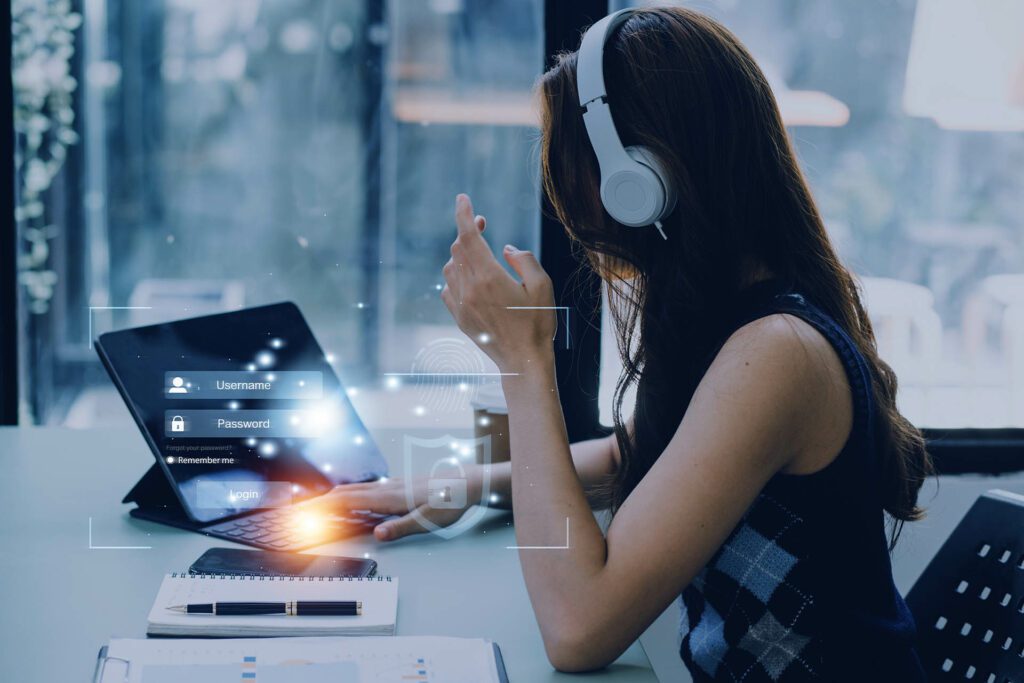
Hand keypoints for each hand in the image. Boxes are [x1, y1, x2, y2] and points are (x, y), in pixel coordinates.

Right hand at [313, 475, 480, 541]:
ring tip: (318, 507)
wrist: (467, 482)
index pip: (348, 500)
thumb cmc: (450, 501)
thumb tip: (377, 534)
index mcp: (389, 497)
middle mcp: (387, 488)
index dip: (323, 505)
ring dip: (334, 496)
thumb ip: (401, 527)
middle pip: (346, 491)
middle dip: (321, 500)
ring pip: (355, 488)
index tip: (304, 511)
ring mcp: (391, 485)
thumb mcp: (428, 520)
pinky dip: (350, 495)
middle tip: (301, 511)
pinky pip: (366, 489)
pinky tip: (351, 501)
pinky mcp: (397, 486)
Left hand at [441, 194, 556, 371]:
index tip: (463, 199)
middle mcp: (469, 289)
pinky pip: (448, 288)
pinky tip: (470, 280)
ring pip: (450, 267)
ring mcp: (461, 304)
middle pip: (459, 248)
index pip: (468, 237)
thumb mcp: (542, 286)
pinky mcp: (459, 318)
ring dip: (461, 254)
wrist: (523, 362)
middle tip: (483, 224)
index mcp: (489, 277)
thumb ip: (525, 260)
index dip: (464, 214)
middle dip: (469, 231)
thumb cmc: (537, 324)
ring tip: (479, 253)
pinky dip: (456, 277)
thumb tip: (505, 249)